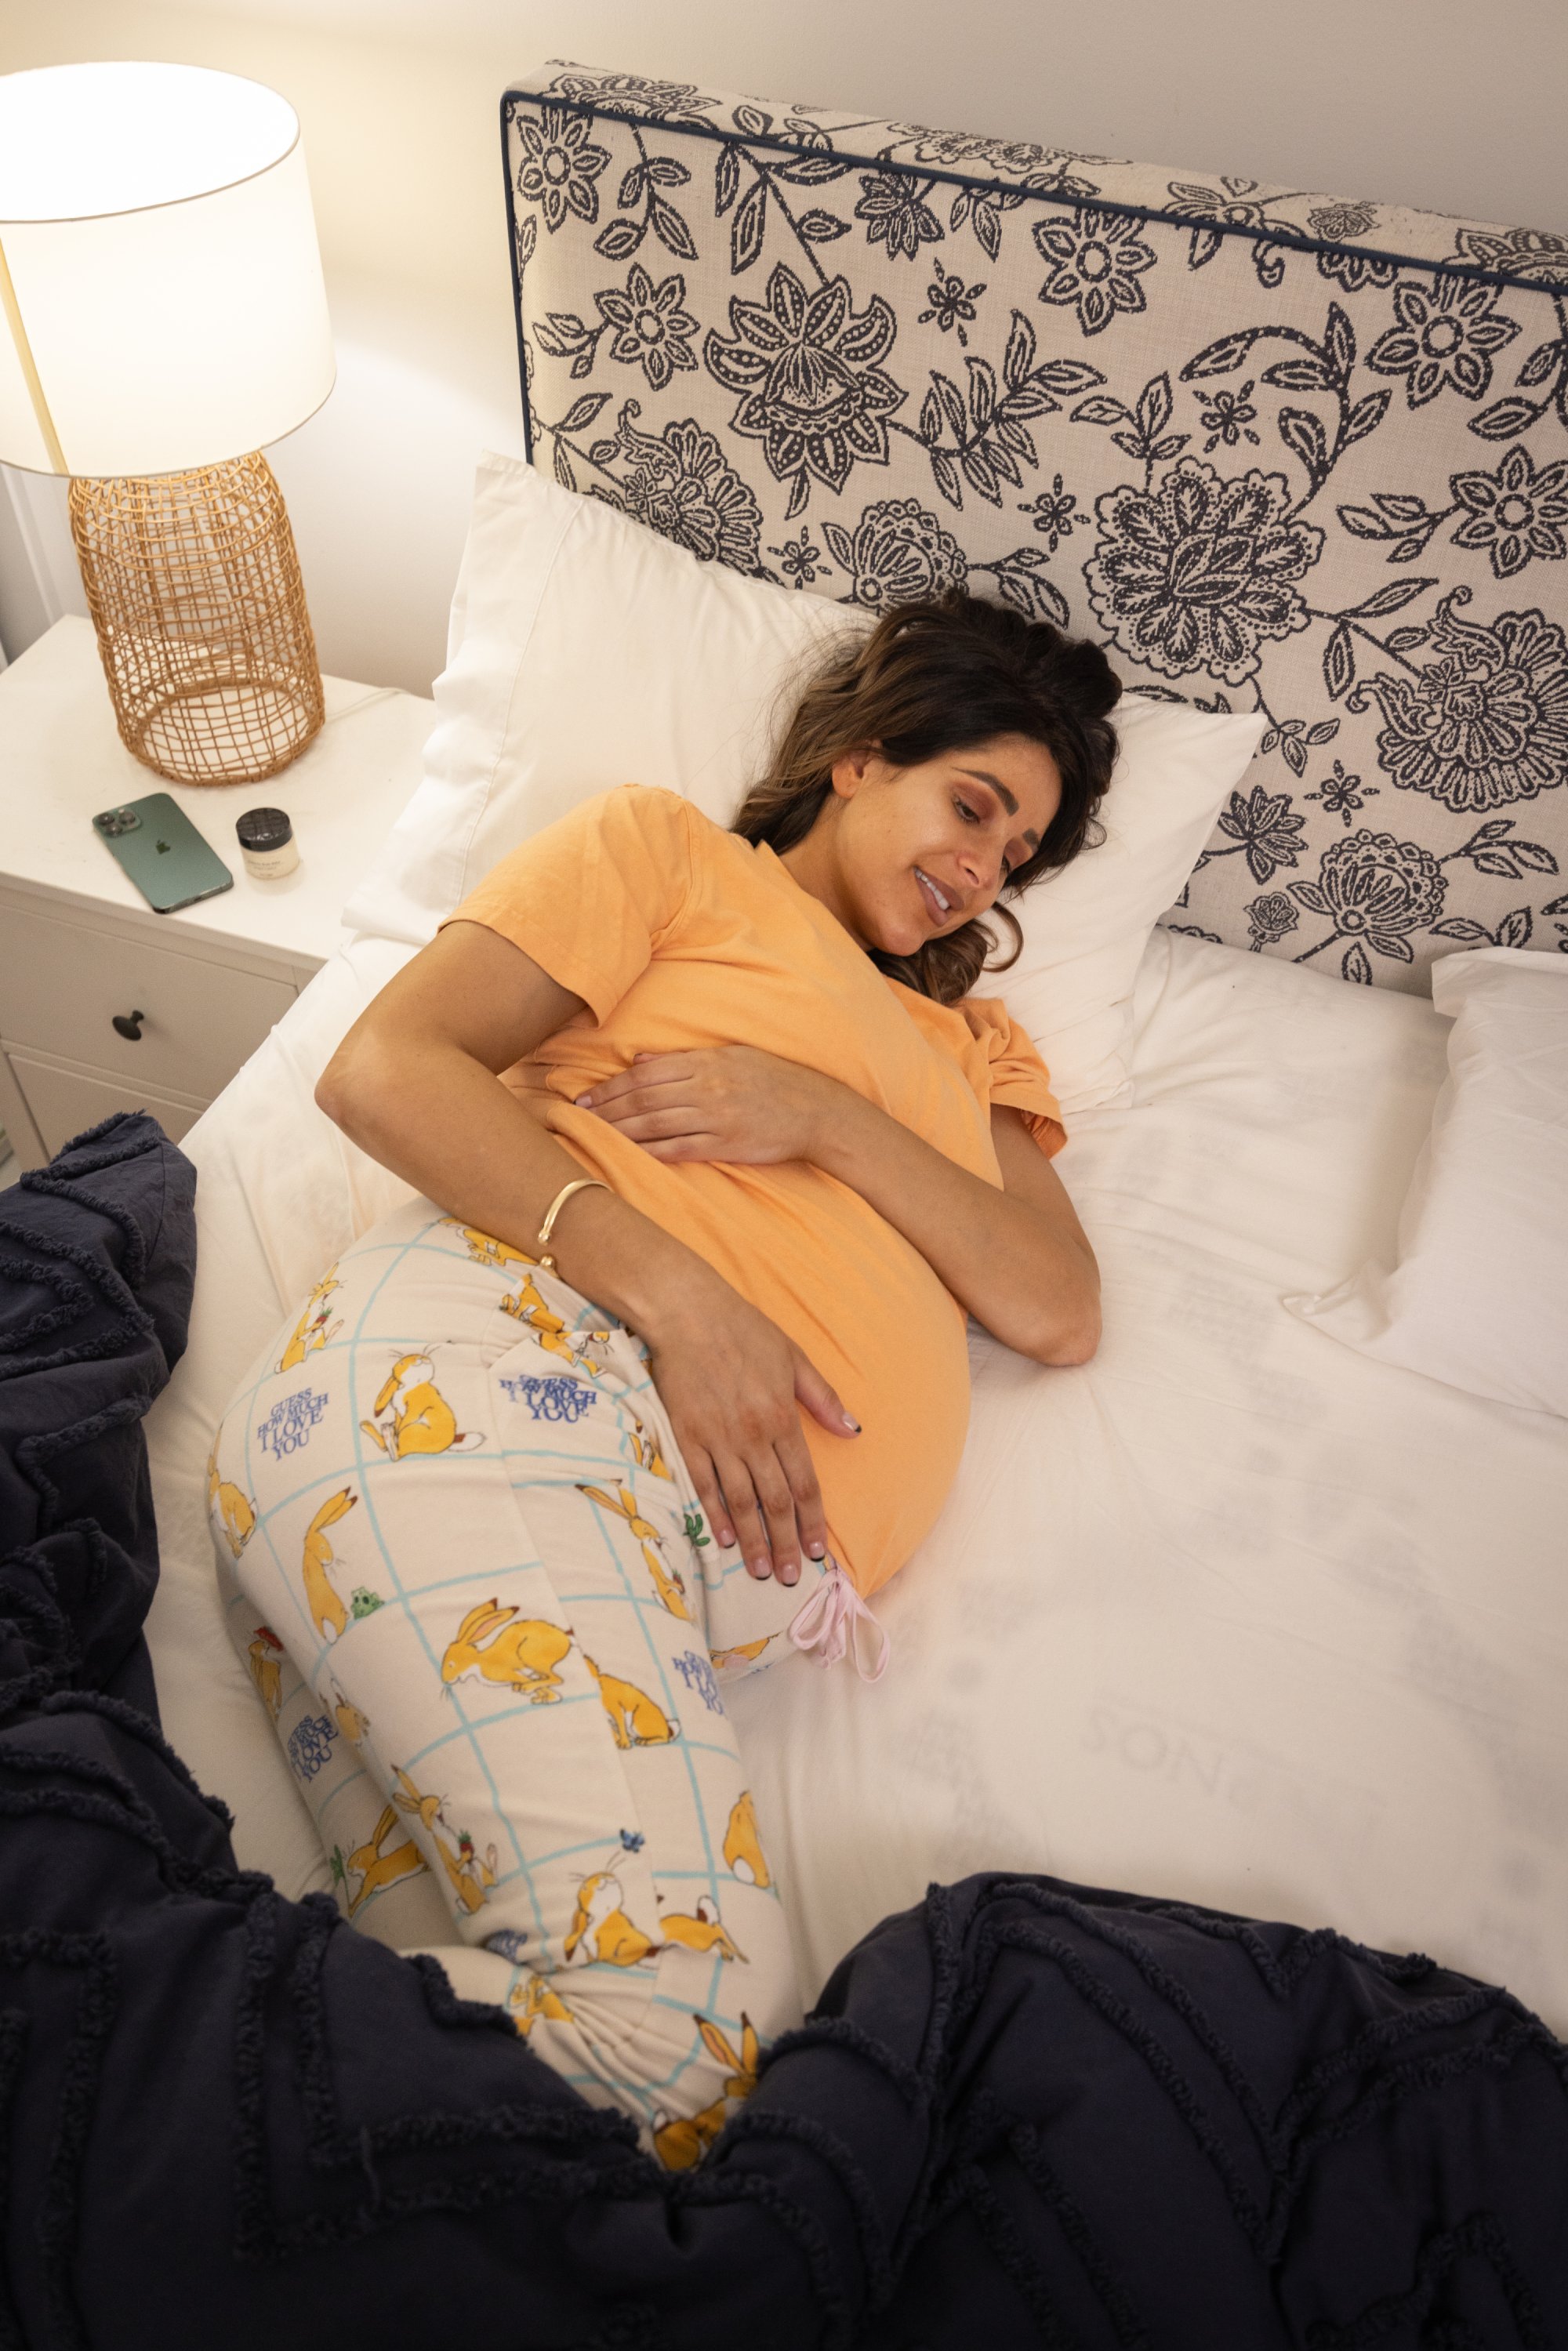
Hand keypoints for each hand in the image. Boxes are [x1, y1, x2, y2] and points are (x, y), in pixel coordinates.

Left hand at [576, 1047, 832, 1165]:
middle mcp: (708, 1087)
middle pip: (644, 1097)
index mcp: (707, 1062)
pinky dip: (649, 1151)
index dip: (612, 1085)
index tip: (587, 1096)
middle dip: (607, 1108)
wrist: (817, 1111)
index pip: (647, 1072)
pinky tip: (627, 1153)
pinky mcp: (726, 1145)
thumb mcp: (733, 1056)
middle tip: (577, 1116)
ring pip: (655, 1123)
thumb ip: (685, 1058)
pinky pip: (679, 1149)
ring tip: (593, 1134)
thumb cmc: (774, 1080)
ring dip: (620, 1129)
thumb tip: (640, 1059)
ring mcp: (717, 1118)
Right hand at [638, 1263, 860, 1584]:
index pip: (804, 1483)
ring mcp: (717, 1438)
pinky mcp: (686, 1435)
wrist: (688, 1312)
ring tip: (759, 1570)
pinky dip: (713, 1514)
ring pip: (740, 1501)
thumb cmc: (745, 1331)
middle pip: (775, 1501)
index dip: (812, 1521)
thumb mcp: (794, 1358)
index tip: (817, 1552)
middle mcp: (753, 1435)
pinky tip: (723, 1539)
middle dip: (785, 1543)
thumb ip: (823, 1399)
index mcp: (782, 1417)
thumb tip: (854, 1431)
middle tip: (789, 1577)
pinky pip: (702, 1483)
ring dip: (752, 1539)